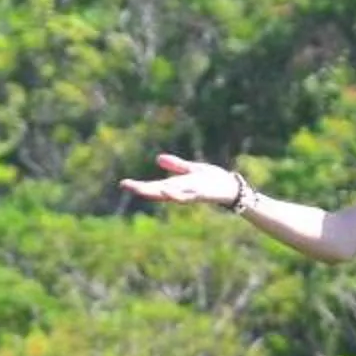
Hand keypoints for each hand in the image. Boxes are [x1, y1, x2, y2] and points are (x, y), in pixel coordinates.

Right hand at [121, 152, 243, 206]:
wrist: (232, 188)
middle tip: (126, 186)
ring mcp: (191, 194)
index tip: (123, 184)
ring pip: (172, 196)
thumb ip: (176, 165)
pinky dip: (179, 194)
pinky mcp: (203, 194)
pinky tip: (169, 190)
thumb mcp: (192, 170)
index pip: (154, 187)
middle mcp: (181, 192)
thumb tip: (158, 159)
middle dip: (142, 190)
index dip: (139, 186)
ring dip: (158, 193)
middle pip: (158, 192)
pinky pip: (189, 196)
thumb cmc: (212, 180)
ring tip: (144, 190)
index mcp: (176, 186)